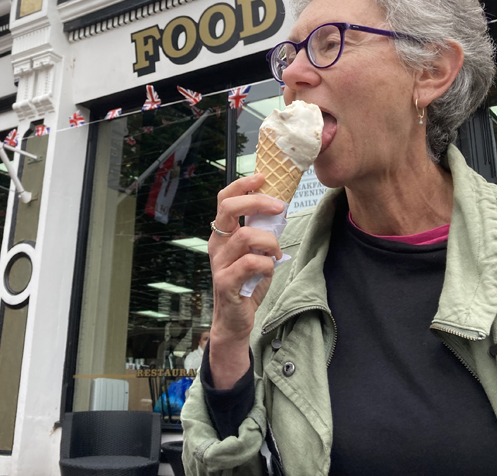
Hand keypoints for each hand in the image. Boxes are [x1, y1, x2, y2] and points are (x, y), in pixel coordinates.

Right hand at [208, 173, 284, 387]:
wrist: (234, 319)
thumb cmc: (246, 283)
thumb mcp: (254, 252)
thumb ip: (261, 232)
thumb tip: (279, 208)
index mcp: (222, 233)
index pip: (224, 199)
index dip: (242, 184)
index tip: (263, 177)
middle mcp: (217, 244)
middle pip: (228, 208)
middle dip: (256, 201)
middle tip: (279, 206)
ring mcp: (220, 262)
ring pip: (246, 236)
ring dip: (269, 241)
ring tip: (276, 252)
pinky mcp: (226, 282)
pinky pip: (251, 263)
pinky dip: (267, 264)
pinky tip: (270, 268)